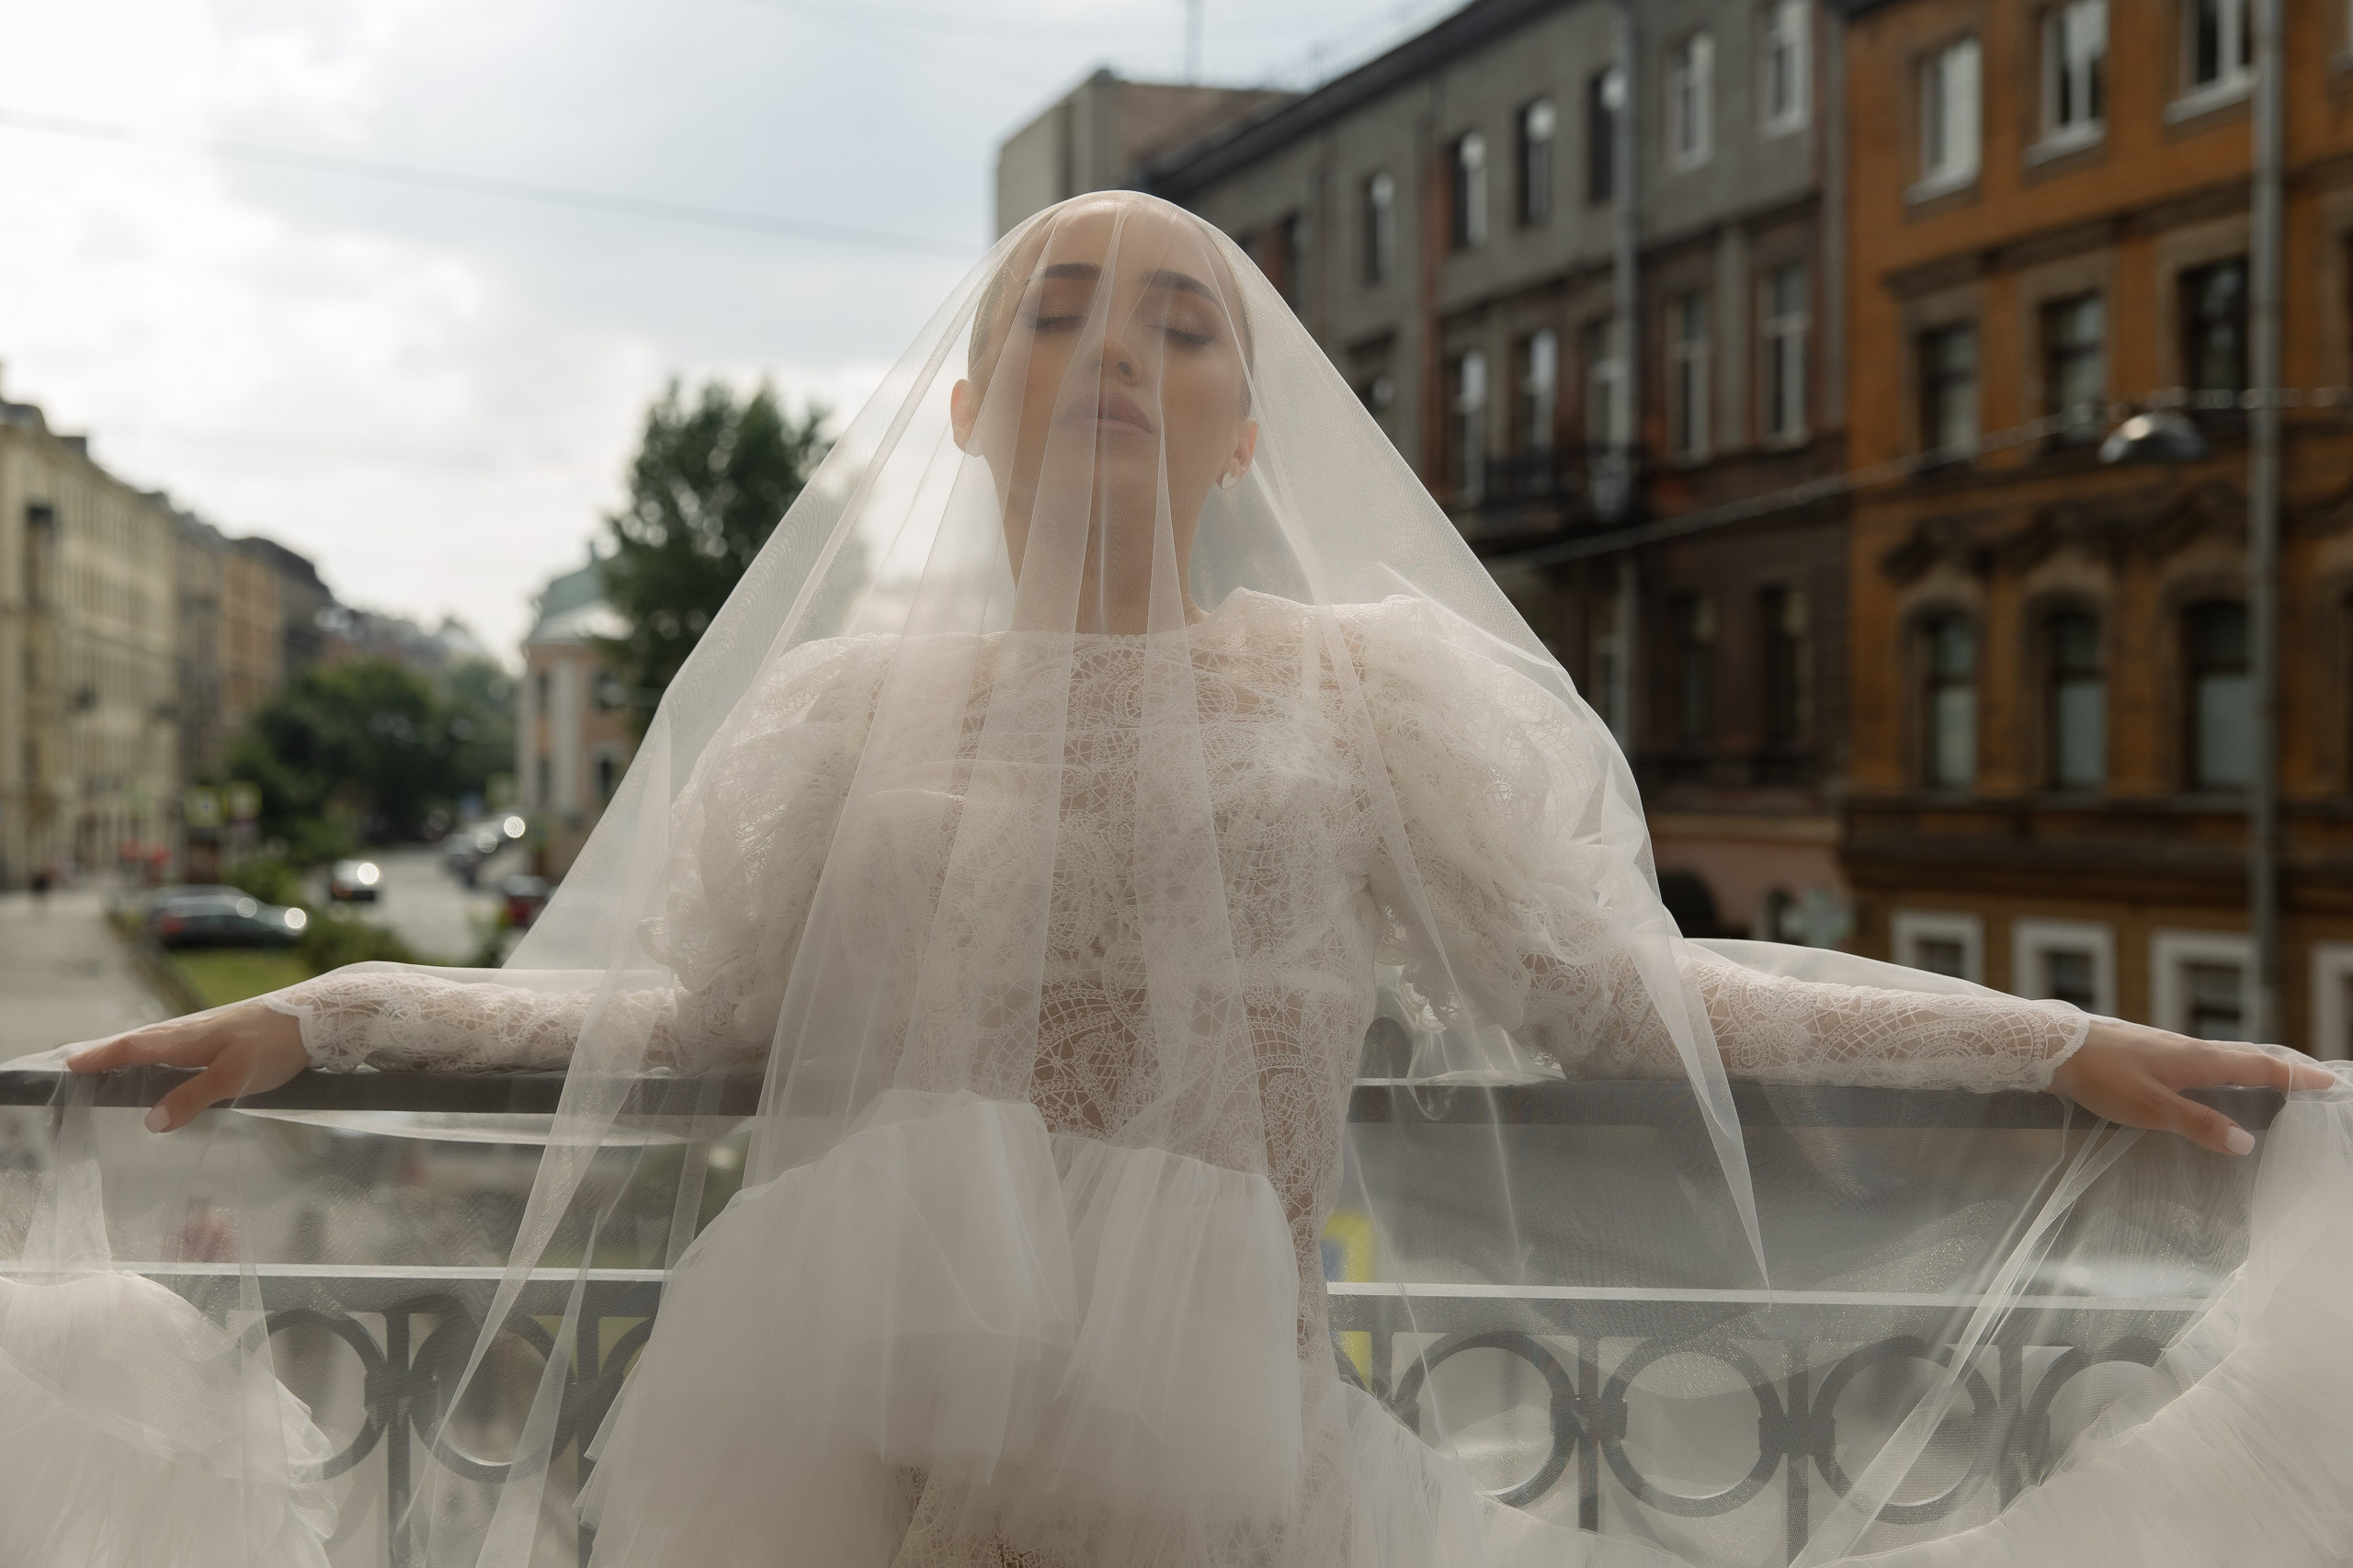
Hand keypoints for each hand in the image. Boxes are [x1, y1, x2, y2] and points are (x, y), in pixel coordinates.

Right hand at [65, 1001, 310, 1132]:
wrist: (319, 1016)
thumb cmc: (276, 1044)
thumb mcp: (234, 1077)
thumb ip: (192, 1098)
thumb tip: (150, 1122)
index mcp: (185, 1037)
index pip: (131, 1047)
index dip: (99, 1057)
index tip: (67, 1066)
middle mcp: (190, 1030)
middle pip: (139, 1043)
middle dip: (108, 1054)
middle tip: (77, 1067)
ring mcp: (209, 1031)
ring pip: (160, 1043)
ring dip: (133, 1054)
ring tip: (110, 1069)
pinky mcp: (226, 1035)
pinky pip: (180, 1046)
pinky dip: (160, 1055)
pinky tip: (165, 1066)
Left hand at [2049, 1019, 2333, 1154]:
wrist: (2050, 1046)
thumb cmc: (2100, 1076)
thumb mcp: (2152, 1109)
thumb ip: (2199, 1125)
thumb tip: (2246, 1142)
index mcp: (2197, 1060)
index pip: (2259, 1066)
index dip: (2294, 1077)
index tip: (2327, 1082)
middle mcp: (2187, 1047)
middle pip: (2245, 1055)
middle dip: (2280, 1066)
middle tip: (2310, 1077)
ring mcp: (2165, 1045)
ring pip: (2221, 1054)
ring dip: (2251, 1064)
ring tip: (2270, 1075)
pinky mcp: (2145, 1049)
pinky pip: (2197, 1057)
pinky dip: (2220, 1064)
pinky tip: (2208, 1076)